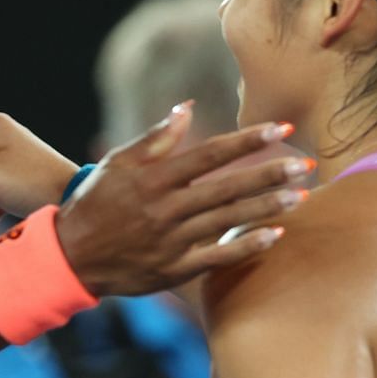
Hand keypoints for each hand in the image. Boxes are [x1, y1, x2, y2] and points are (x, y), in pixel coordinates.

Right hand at [0, 106, 314, 286]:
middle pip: (227, 187)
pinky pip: (218, 257)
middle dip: (270, 174)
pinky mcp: (175, 269)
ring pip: (228, 220)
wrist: (71, 256)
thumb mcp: (118, 164)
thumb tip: (186, 108)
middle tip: (305, 165)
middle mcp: (166, 208)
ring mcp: (172, 241)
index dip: (247, 141)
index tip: (279, 130)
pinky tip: (275, 236)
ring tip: (302, 195)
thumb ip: (155, 138)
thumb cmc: (96, 204)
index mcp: (154, 178)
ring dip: (267, 207)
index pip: (210, 154)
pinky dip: (247, 246)